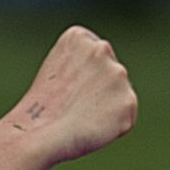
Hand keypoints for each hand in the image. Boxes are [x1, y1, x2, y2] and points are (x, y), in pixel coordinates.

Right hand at [3, 26, 137, 164]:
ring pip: (120, 96)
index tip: (64, 89)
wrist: (41, 133)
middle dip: (97, 93)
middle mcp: (101, 48)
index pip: (95, 59)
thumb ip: (85, 67)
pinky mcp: (128, 100)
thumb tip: (108, 83)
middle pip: (110, 75)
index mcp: (78, 36)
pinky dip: (114, 128)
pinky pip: (126, 119)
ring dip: (106, 109)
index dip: (81, 80)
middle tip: (73, 106)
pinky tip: (93, 127)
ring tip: (81, 117)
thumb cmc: (42, 109)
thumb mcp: (57, 71)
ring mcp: (117, 73)